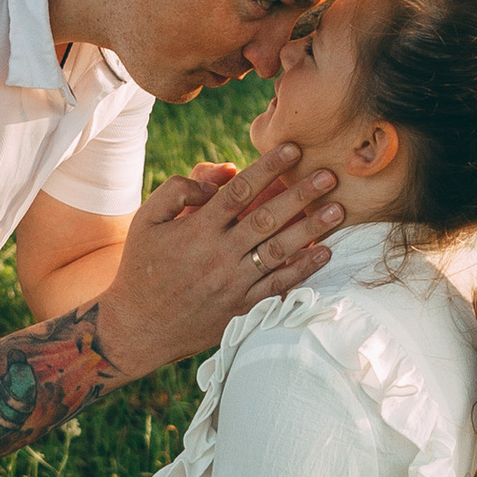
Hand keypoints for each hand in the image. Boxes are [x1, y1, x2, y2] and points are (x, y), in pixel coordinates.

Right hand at [90, 154, 341, 378]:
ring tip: (338, 210)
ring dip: (311, 229)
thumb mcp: (145, 221)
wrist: (138, 327)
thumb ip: (175, 191)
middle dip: (301, 194)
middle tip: (329, 174)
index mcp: (196, 230)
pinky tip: (324, 253)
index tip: (293, 149)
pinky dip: (303, 270)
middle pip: (267, 218)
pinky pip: (278, 286)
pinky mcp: (241, 308)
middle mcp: (218, 255)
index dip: (267, 167)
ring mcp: (232, 283)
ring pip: (279, 251)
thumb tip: (215, 178)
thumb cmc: (141, 267)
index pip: (239, 191)